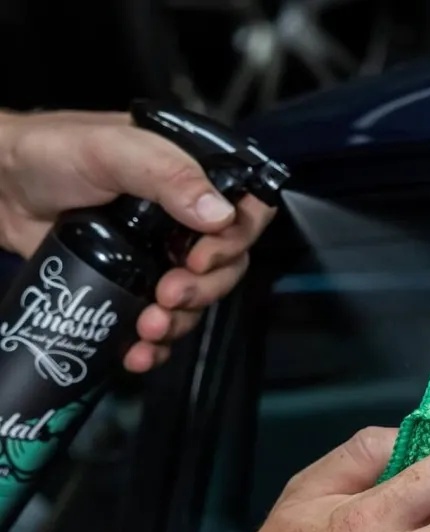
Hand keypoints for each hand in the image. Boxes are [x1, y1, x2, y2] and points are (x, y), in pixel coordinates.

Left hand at [0, 110, 274, 372]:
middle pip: (229, 266)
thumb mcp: (112, 150)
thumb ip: (167, 173)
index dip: (237, 242)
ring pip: (199, 301)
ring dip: (181, 322)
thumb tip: (219, 214)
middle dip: (203, 291)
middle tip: (167, 295)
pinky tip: (138, 351)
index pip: (248, 212)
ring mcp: (163, 256)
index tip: (200, 258)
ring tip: (148, 326)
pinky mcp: (136, 287)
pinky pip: (165, 324)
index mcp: (192, 179)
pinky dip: (157, 346)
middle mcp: (186, 220)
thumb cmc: (49, 153)